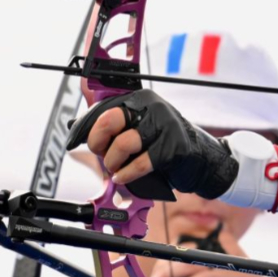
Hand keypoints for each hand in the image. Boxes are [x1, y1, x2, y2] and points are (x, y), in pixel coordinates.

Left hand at [66, 89, 238, 198]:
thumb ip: (113, 128)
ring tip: (116, 169)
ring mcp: (165, 125)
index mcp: (140, 100)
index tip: (77, 142)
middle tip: (102, 154)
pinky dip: (128, 173)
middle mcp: (152, 107)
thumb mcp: (138, 131)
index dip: (86, 128)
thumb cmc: (163, 146)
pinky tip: (124, 177)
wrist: (200, 161)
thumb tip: (77, 128)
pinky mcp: (174, 147)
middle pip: (110, 120)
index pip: (103, 108)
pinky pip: (141, 162)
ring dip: (114, 162)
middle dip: (99, 142)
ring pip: (124, 143)